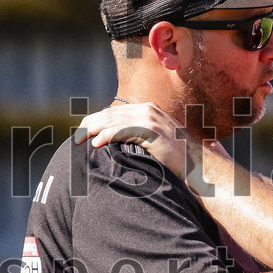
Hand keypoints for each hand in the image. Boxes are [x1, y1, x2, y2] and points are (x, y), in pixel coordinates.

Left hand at [74, 102, 205, 188]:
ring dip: (94, 131)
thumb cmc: (175, 156)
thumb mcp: (155, 139)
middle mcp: (148, 110)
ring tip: (80, 140)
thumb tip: (115, 139)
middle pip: (111, 114)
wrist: (196, 163)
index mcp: (147, 109)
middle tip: (76, 138)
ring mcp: (151, 119)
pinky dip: (108, 136)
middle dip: (90, 125)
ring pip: (114, 121)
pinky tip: (97, 144)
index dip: (95, 121)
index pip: (114, 112)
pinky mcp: (152, 131)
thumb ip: (138, 134)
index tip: (82, 132)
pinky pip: (124, 131)